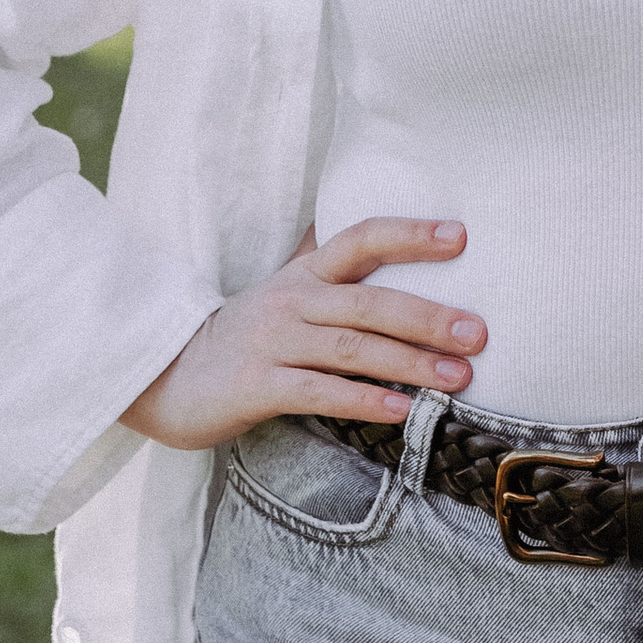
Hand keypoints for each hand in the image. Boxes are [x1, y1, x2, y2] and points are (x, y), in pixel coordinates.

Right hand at [122, 217, 481, 450]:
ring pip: (353, 348)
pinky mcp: (257, 386)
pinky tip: (401, 411)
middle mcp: (291, 301)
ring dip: (411, 363)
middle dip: (429, 317)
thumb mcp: (283, 291)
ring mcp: (273, 343)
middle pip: (369, 301)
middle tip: (479, 332)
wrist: (164, 376)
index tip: (461, 237)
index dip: (410, 234)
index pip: (361, 239)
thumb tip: (374, 231)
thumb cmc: (241, 335)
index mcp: (303, 274)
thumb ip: (326, 264)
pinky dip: (363, 400)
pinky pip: (319, 392)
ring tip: (459, 378)